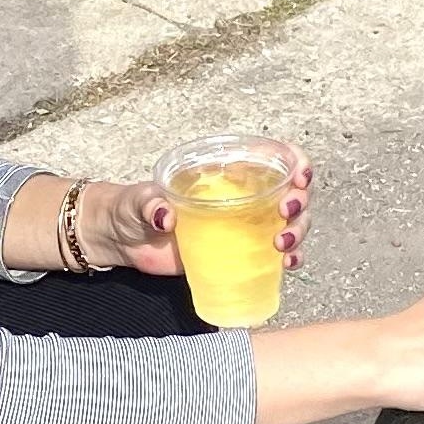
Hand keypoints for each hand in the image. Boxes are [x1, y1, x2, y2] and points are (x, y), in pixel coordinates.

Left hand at [80, 163, 313, 279]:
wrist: (124, 240)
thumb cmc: (132, 208)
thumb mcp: (137, 200)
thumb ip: (149, 204)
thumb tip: (166, 217)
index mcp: (226, 172)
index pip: (275, 158)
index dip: (297, 163)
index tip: (299, 176)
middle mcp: (243, 196)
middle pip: (291, 194)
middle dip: (299, 203)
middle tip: (285, 214)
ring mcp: (244, 226)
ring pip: (290, 225)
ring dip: (297, 233)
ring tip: (281, 246)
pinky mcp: (238, 254)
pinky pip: (274, 255)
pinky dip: (288, 259)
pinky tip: (285, 265)